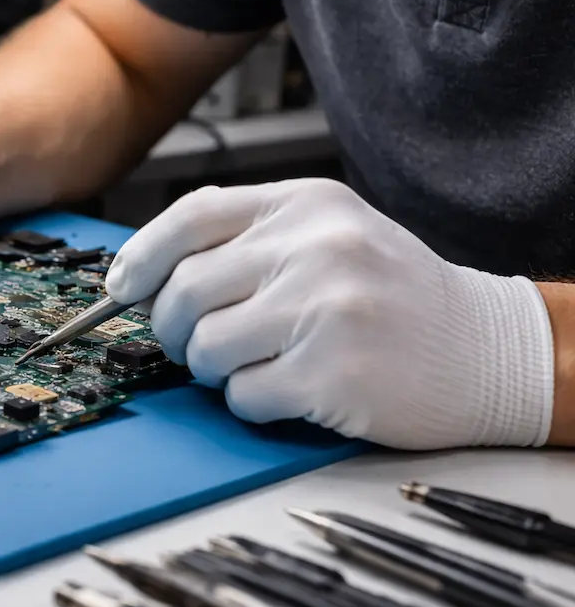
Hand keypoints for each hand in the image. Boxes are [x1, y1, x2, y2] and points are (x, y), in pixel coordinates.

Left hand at [105, 179, 554, 448]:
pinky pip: (242, 394)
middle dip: (172, 327)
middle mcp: (314, 247)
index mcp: (305, 205)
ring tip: (253, 365)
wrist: (485, 350)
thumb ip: (249, 239)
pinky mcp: (333, 372)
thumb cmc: (392, 296)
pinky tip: (287, 390)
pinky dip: (249, 401)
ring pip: (205, 347)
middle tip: (193, 344)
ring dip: (212, 369)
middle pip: (185, 289)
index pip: (192, 216)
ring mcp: (325, 308)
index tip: (121, 289)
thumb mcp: (330, 234)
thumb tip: (148, 273)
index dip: (141, 256)